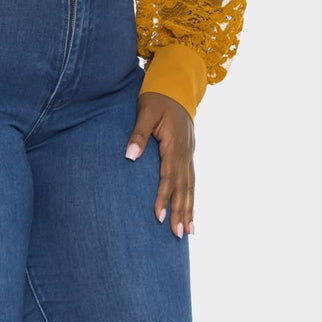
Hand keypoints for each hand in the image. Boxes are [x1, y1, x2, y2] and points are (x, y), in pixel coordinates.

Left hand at [124, 92, 195, 238]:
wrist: (175, 86)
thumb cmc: (157, 98)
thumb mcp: (145, 112)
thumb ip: (137, 135)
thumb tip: (129, 157)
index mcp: (175, 143)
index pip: (169, 176)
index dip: (164, 197)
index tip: (159, 217)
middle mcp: (186, 151)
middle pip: (183, 186)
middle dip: (181, 211)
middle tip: (178, 235)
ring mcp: (190, 152)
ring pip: (191, 185)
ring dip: (189, 208)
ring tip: (189, 231)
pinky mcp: (189, 152)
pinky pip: (191, 178)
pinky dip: (191, 196)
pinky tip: (191, 210)